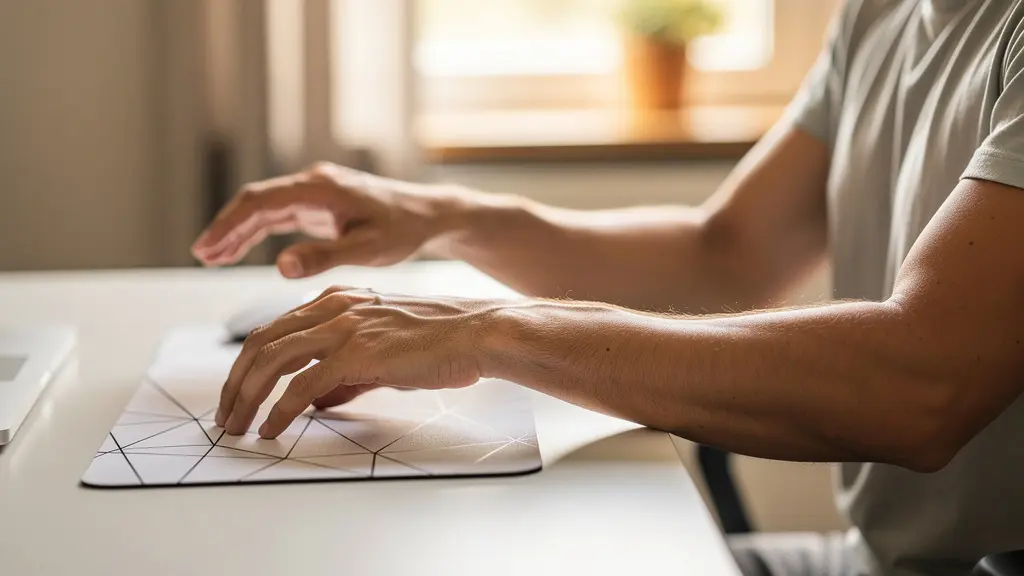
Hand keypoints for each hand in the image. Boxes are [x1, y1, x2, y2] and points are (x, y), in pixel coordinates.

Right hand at [191, 163, 464, 277]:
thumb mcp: (367, 249)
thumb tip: (280, 267)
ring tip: (209, 257)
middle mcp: (314, 183)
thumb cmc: (404, 231)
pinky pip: (279, 215)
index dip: (230, 226)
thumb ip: (324, 257)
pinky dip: (256, 232)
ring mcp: (315, 192)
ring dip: (237, 231)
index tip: (206, 249)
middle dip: (226, 228)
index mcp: (321, 189)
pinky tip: (237, 250)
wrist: (429, 216)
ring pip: (265, 208)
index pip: (262, 202)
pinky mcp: (320, 204)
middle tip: (201, 255)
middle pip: (256, 201)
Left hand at [215, 286, 505, 438]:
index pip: (274, 330)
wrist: (476, 333)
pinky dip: (280, 410)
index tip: (238, 395)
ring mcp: (343, 326)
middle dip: (235, 383)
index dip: (247, 365)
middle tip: (225, 416)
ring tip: (237, 427)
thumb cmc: (439, 344)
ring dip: (247, 397)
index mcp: (336, 301)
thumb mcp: (382, 352)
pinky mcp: (356, 351)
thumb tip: (314, 401)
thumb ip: (344, 374)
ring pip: (272, 359)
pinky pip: (302, 384)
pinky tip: (272, 430)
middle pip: (261, 342)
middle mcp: (333, 307)